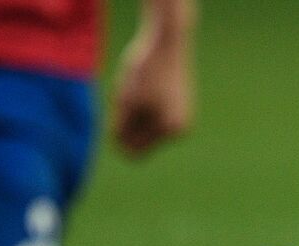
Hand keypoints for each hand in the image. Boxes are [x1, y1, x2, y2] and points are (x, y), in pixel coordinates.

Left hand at [110, 27, 192, 156]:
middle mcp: (181, 130)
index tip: (116, 113)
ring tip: (139, 89)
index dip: (118, 137)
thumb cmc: (145, 69)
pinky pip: (153, 118)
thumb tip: (120, 148)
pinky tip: (147, 87)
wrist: (167, 39)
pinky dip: (144, 107)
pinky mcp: (180, 108)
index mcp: (170, 130)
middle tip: (130, 95)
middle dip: (129, 123)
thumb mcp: (125, 101)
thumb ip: (120, 128)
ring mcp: (182, 119)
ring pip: (146, 128)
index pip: (134, 152)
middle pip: (142, 141)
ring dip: (135, 114)